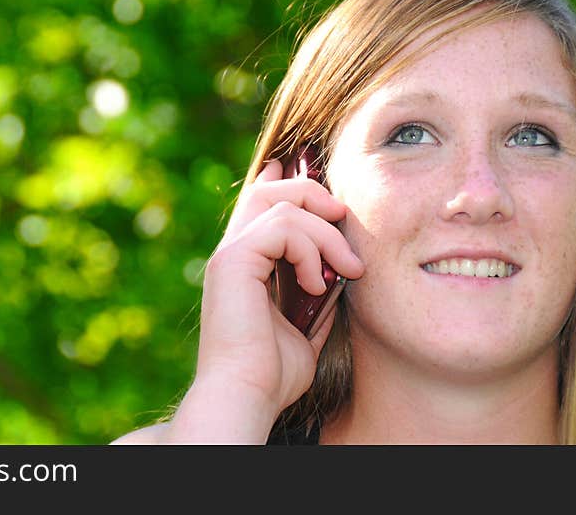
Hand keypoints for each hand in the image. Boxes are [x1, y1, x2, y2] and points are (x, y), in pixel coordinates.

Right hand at [185, 158, 364, 437]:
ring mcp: (230, 254)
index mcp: (246, 264)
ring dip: (324, 231)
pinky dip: (308, 249)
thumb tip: (341, 272)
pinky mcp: (233, 260)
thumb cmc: (273, 372)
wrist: (248, 394)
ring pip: (280, 202)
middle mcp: (233, 252)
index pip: (261, 202)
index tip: (323, 186)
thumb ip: (318, 295)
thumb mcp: (306, 326)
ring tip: (345, 268)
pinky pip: (280, 227)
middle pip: (268, 187)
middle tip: (342, 217)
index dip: (289, 182)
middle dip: (312, 192)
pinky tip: (317, 285)